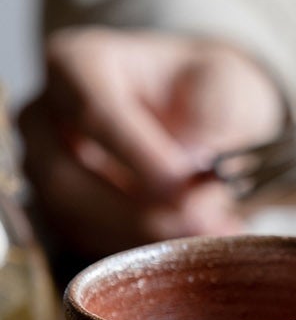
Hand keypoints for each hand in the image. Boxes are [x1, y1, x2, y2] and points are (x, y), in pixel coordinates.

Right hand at [20, 27, 286, 256]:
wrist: (196, 106)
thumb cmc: (203, 85)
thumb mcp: (225, 80)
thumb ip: (216, 112)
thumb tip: (200, 157)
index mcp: (78, 65)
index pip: (93, 112)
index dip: (139, 155)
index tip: (187, 183)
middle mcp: (46, 119)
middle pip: (68, 178)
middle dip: (141, 211)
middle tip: (207, 222)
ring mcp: (47, 169)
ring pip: (75, 220)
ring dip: (147, 239)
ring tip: (217, 235)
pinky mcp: (62, 212)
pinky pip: (90, 243)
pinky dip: (144, 254)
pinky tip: (198, 245)